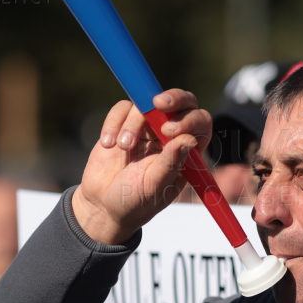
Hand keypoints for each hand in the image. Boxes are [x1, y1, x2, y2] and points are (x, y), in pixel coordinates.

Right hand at [72, 89, 211, 244]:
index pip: (200, 124)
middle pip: (183, 102)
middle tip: (158, 103)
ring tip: (122, 147)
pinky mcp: (124, 122)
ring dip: (132, 124)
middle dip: (173, 98)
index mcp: (187, 151)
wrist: (103, 204)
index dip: (190, 119)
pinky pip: (122, 108)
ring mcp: (147, 126)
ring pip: (148, 104)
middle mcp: (170, 135)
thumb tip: (189, 139)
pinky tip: (108, 144)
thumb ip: (171, 163)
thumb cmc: (136, 202)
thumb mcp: (154, 187)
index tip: (169, 130)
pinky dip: (114, 123)